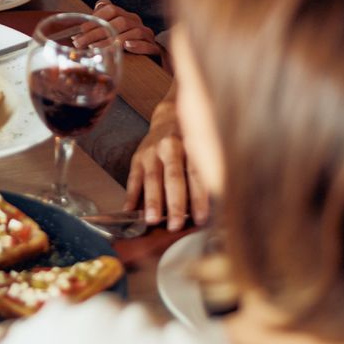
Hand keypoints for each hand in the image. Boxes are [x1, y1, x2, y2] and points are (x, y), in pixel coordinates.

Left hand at [74, 0, 164, 58]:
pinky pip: (147, 44)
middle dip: (96, 32)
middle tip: (80, 42)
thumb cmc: (127, 44)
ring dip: (111, 39)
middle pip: (118, 21)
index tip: (80, 30)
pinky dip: (137, 45)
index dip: (95, 17)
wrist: (151, 55)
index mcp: (125, 15)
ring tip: (95, 47)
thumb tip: (78, 25)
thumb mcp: (112, 33)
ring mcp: (146, 34)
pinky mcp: (154, 48)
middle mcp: (136, 22)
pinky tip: (126, 46)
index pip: (110, 8)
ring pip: (131, 31)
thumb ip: (99, 25)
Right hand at [124, 94, 209, 230]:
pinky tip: (129, 211)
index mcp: (191, 146)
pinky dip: (131, 196)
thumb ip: (203, 174)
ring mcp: (151, 152)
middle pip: (174, 178)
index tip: (202, 219)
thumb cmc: (191, 142)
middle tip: (175, 225)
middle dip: (175, 203)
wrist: (169, 118)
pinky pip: (133, 179)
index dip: (199, 198)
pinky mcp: (137, 157)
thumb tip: (213, 208)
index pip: (196, 175)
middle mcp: (171, 147)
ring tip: (152, 221)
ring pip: (152, 179)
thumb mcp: (201, 150)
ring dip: (152, 201)